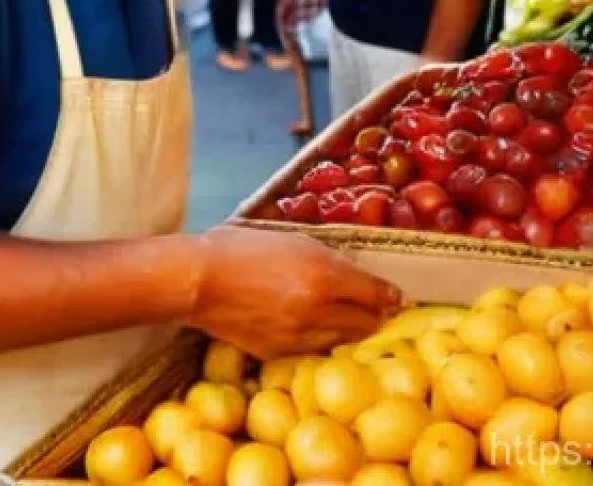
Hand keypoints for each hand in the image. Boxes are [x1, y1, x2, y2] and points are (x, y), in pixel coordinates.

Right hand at [185, 224, 403, 359]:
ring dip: (346, 327)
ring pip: (341, 338)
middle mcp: (319, 310)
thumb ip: (326, 257)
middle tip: (372, 307)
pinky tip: (307, 324)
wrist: (197, 279)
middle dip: (373, 314)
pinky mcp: (279, 352)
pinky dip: (317, 337)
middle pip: (366, 322)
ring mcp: (299, 336)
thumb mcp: (290, 238)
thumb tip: (353, 274)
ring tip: (340, 316)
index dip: (389, 295)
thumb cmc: (240, 246)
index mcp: (324, 275)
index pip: (375, 293)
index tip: (395, 296)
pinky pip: (311, 347)